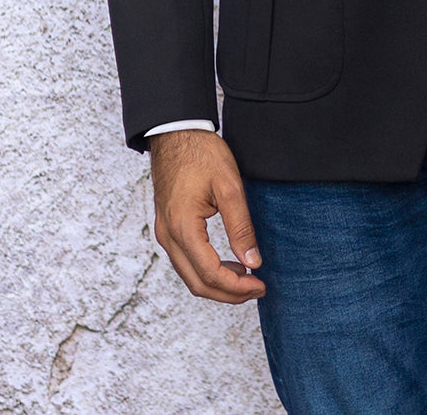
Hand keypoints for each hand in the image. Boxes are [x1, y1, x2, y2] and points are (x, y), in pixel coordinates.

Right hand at [149, 130, 264, 301]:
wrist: (176, 133)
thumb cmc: (201, 154)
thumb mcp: (229, 187)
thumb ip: (241, 227)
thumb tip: (254, 262)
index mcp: (183, 227)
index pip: (210, 274)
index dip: (237, 287)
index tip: (261, 285)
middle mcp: (168, 236)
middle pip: (197, 284)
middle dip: (229, 293)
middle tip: (257, 288)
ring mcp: (164, 233)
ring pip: (190, 276)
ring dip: (218, 284)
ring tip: (248, 277)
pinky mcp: (167, 227)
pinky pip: (185, 262)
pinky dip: (207, 271)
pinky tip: (229, 263)